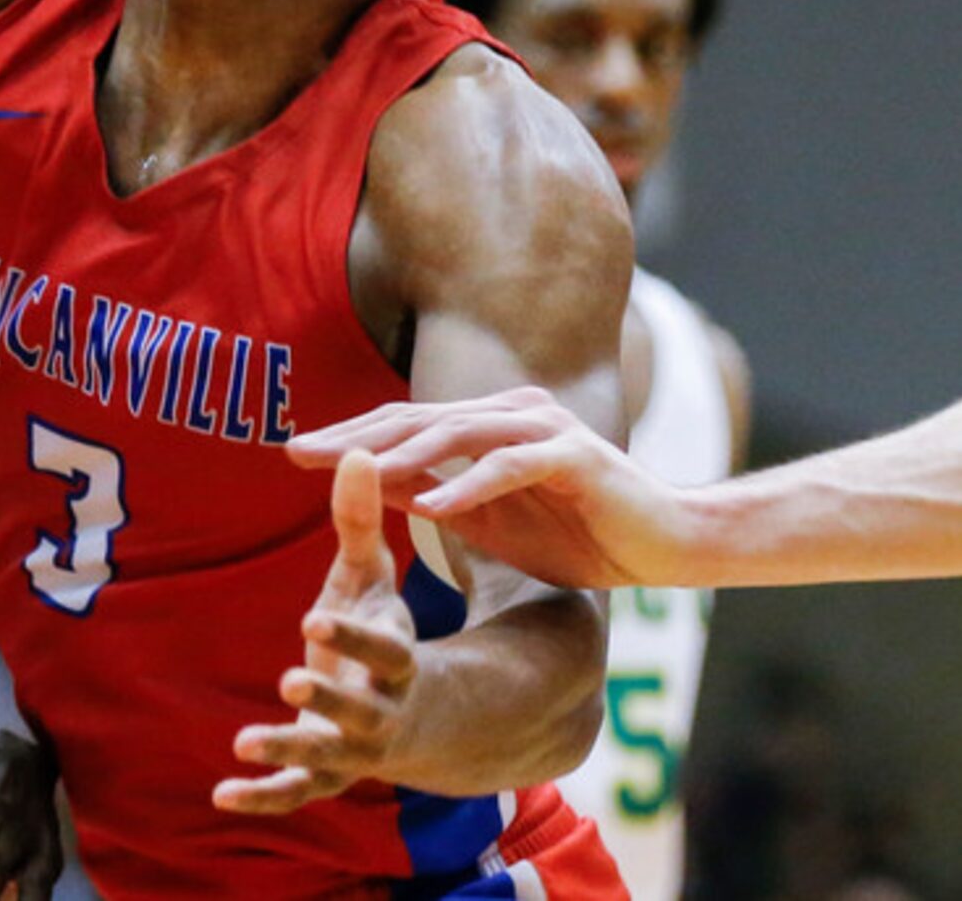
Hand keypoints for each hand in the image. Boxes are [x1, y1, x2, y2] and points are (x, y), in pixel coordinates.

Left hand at [216, 451, 418, 815]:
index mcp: (397, 661)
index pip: (383, 650)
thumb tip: (353, 449)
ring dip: (286, 749)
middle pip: (358, 711)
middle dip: (326, 699)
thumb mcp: (370, 578)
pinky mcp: (323, 774)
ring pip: (324, 757)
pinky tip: (218, 793)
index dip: (351, 637)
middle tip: (289, 680)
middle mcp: (381, 712)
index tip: (312, 620)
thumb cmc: (381, 630)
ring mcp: (353, 751)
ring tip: (242, 741)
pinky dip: (261, 796)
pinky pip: (294, 792)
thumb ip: (360, 520)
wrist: (412, 714)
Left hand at [287, 386, 685, 588]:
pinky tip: (428, 507)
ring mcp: (544, 429)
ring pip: (457, 436)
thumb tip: (366, 485)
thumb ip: (433, 496)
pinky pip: (509, 468)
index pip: (406, 425)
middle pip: (418, 419)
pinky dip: (466, 486)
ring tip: (350, 476)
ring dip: (400, 457)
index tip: (294, 454)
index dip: (350, 438)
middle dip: (355, 438)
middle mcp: (512, 413)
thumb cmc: (578, 537)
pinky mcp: (575, 457)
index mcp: (490, 423)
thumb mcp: (487, 521)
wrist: (667, 547)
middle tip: (298, 453)